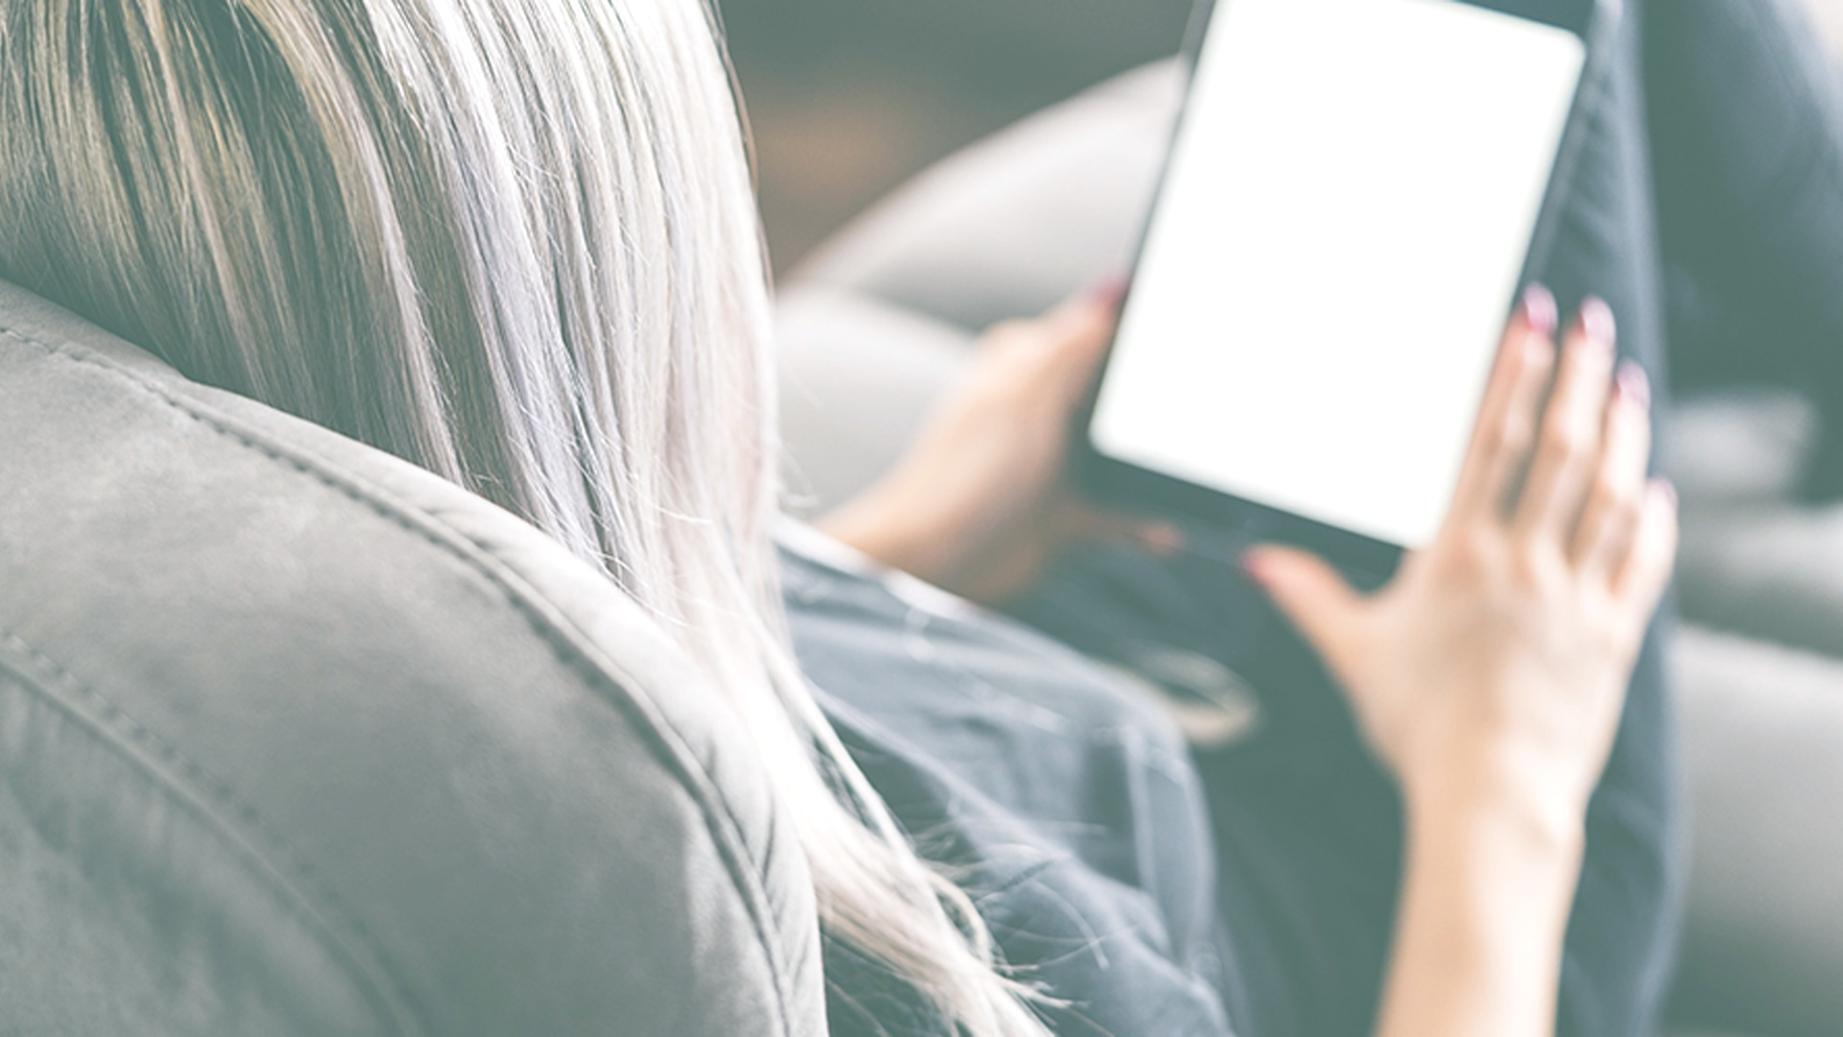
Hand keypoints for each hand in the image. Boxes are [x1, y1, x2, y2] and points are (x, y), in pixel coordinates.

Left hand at [821, 288, 1180, 603]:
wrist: (937, 564)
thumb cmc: (968, 474)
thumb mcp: (1026, 396)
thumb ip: (1074, 344)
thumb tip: (1114, 285)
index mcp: (1028, 362)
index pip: (1097, 331)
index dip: (1144, 334)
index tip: (1197, 338)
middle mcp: (1044, 406)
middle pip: (1119, 396)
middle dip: (1161, 409)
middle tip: (1207, 420)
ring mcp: (1056, 461)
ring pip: (1127, 456)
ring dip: (1158, 470)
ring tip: (1199, 480)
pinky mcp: (1066, 511)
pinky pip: (1122, 511)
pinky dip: (1145, 521)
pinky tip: (1171, 532)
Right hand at [1245, 290, 1677, 832]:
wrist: (1490, 792)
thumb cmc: (1416, 724)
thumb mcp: (1353, 654)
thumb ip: (1309, 598)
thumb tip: (1258, 564)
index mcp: (1458, 554)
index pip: (1492, 443)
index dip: (1512, 374)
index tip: (1529, 322)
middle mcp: (1523, 561)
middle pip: (1560, 448)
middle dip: (1577, 376)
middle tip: (1591, 321)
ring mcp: (1575, 595)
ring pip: (1609, 492)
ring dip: (1622, 431)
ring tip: (1626, 383)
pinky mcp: (1611, 634)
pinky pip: (1641, 561)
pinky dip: (1651, 520)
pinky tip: (1654, 489)